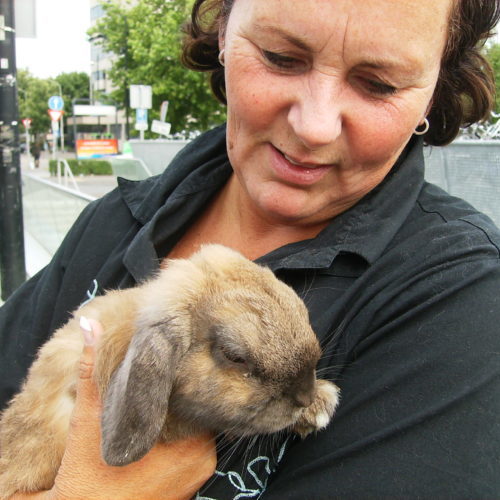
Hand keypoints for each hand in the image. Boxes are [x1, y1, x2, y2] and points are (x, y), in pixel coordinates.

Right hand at [12, 318, 215, 499]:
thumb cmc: (85, 476)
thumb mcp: (88, 421)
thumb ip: (92, 372)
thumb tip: (90, 324)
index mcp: (192, 442)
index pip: (197, 396)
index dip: (181, 380)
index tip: (168, 368)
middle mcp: (203, 461)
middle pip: (197, 413)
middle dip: (179, 401)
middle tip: (158, 387)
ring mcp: (198, 477)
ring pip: (194, 433)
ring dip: (178, 423)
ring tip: (155, 411)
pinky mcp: (190, 491)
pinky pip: (189, 455)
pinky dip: (175, 445)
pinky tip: (155, 438)